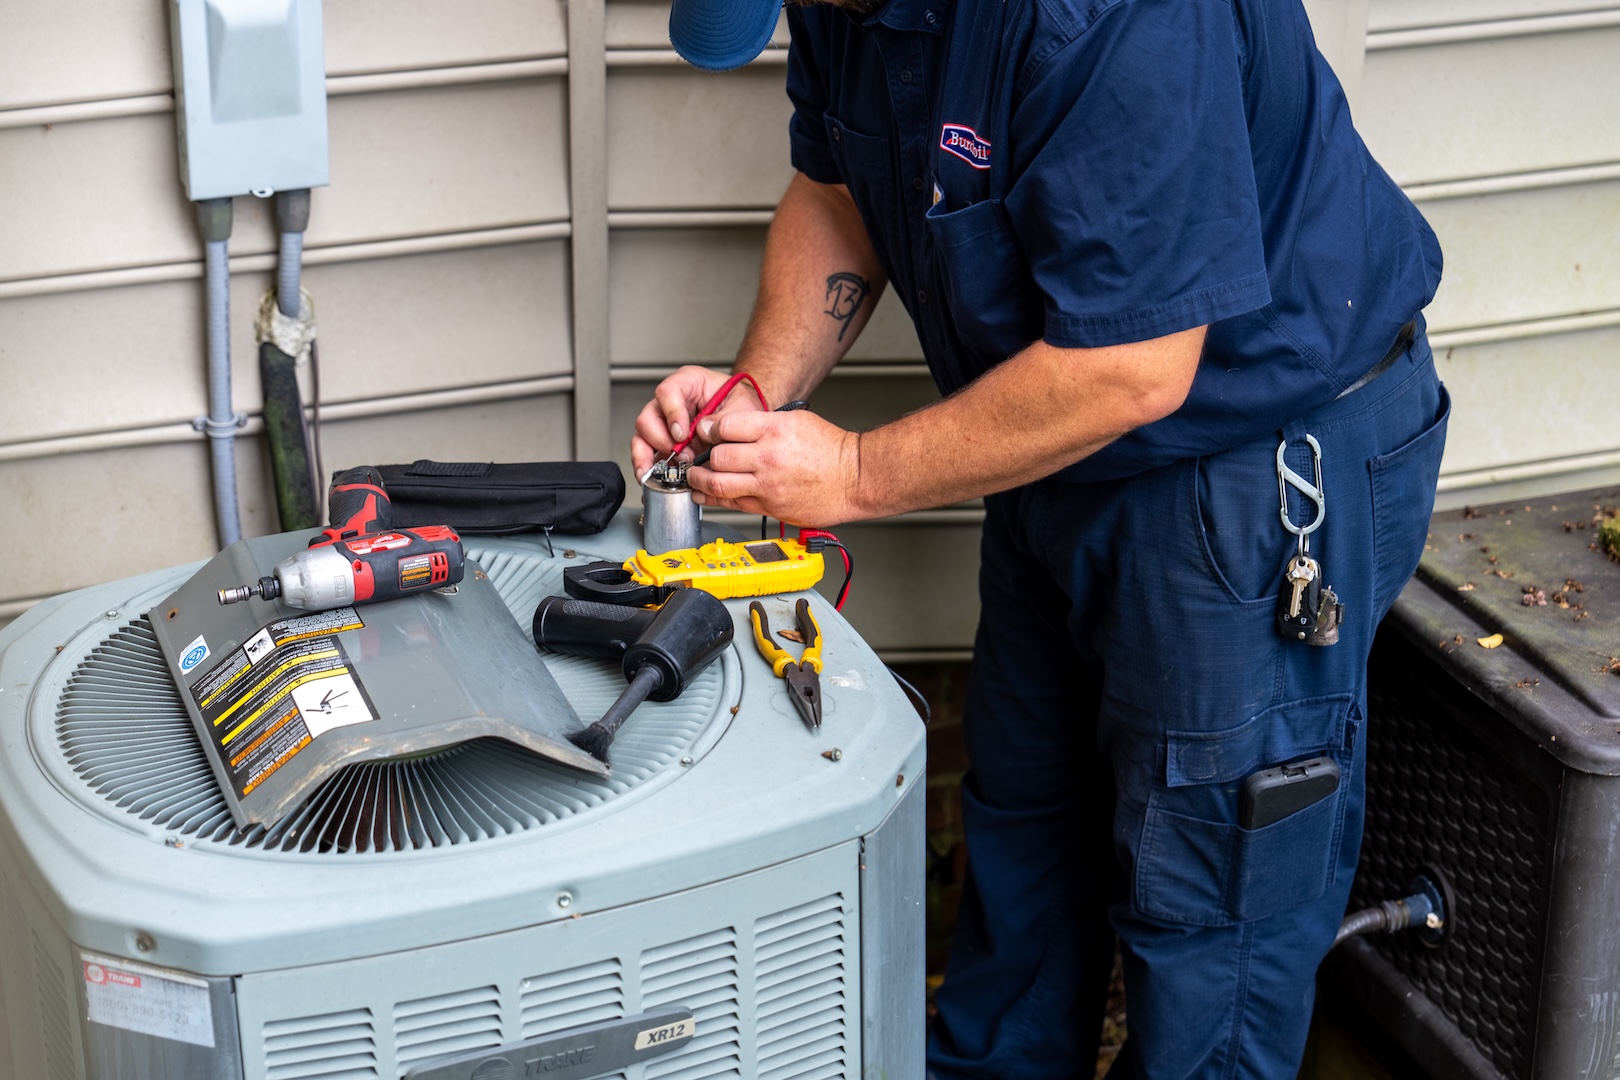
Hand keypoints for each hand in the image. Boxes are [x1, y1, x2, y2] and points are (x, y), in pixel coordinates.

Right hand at [631, 366, 767, 474]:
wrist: (745, 417)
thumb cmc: (740, 404)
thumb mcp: (741, 406)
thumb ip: (723, 418)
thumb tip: (702, 431)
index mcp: (688, 382)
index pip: (667, 392)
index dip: (671, 414)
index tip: (682, 434)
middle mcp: (670, 402)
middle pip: (649, 417)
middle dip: (662, 441)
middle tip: (684, 456)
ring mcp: (664, 423)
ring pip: (643, 437)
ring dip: (652, 457)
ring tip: (668, 471)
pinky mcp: (665, 442)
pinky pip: (647, 453)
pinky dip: (651, 467)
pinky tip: (656, 478)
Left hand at [686, 410, 866, 526]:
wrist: (855, 478)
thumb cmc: (831, 450)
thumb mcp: (797, 420)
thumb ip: (762, 423)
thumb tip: (730, 427)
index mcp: (775, 430)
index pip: (726, 426)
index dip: (710, 428)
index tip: (707, 431)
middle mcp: (768, 458)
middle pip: (718, 456)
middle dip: (703, 455)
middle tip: (698, 455)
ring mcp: (768, 486)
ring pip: (718, 484)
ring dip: (700, 480)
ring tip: (695, 477)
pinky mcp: (770, 507)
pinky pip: (733, 504)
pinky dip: (714, 500)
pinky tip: (705, 495)